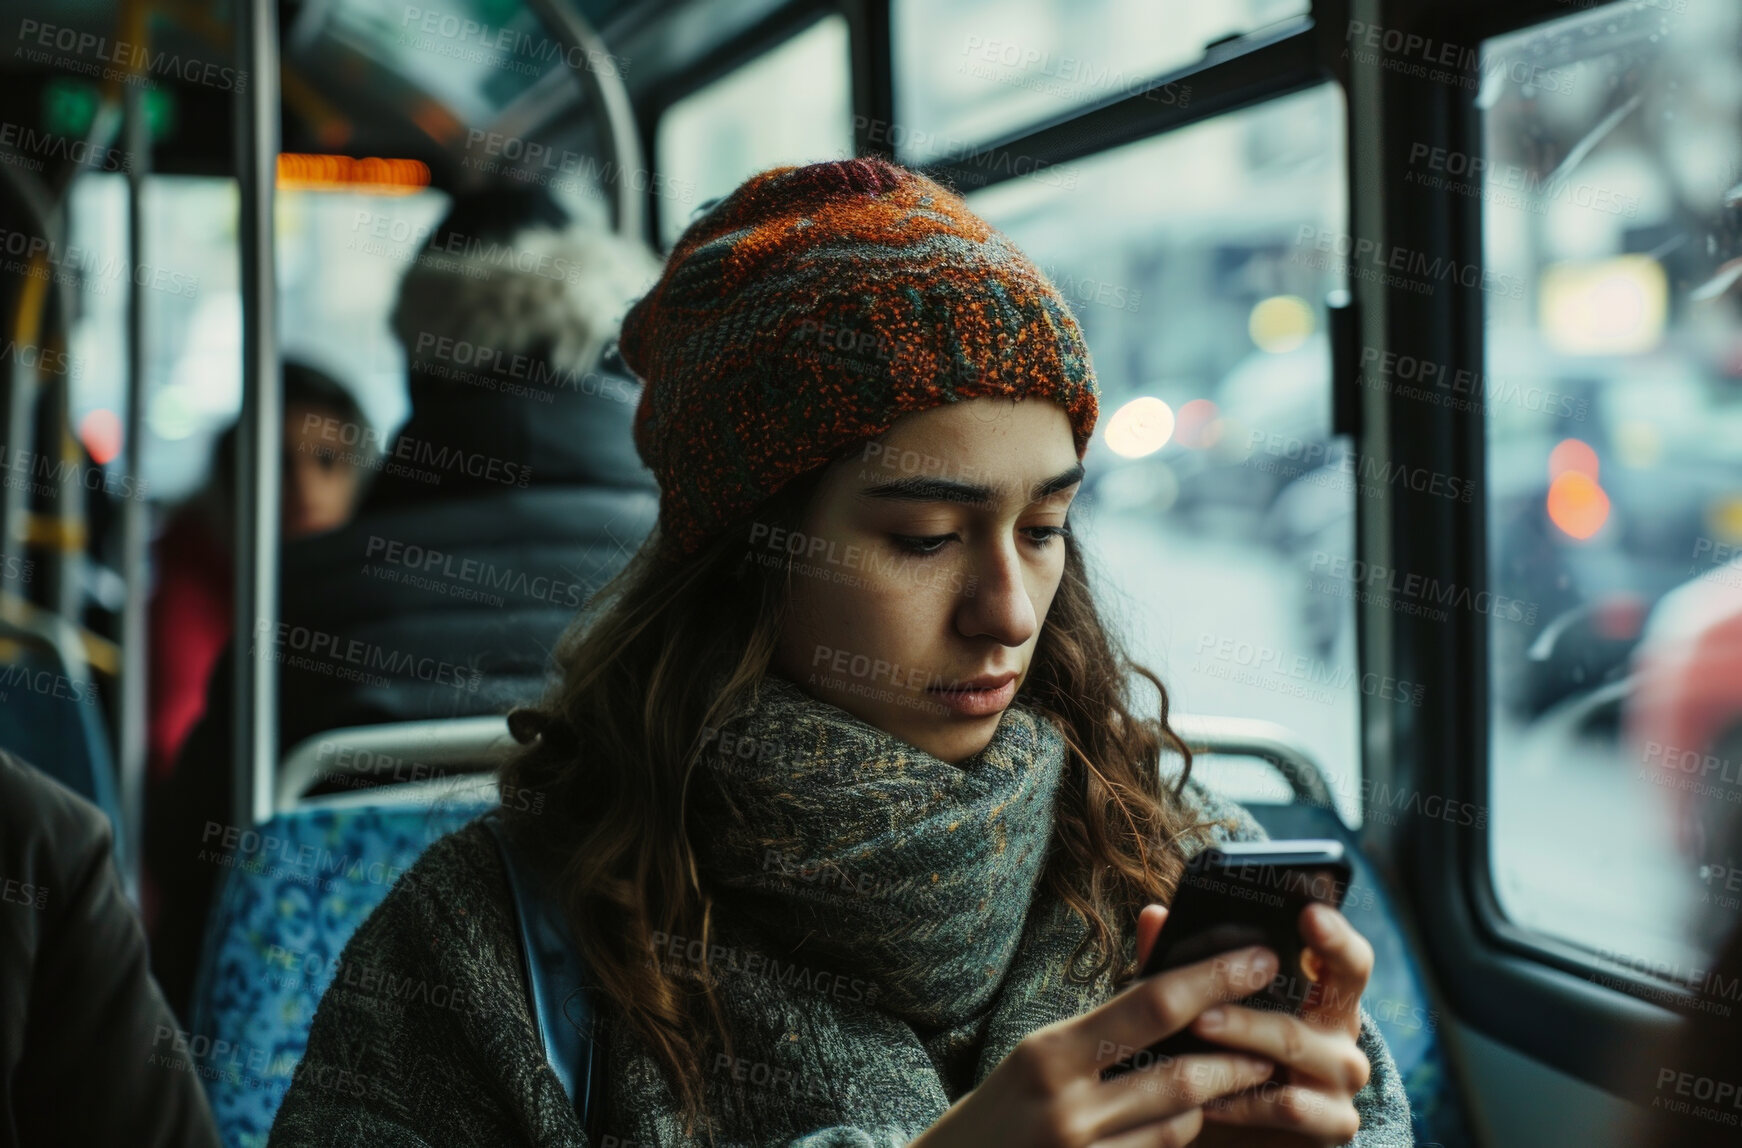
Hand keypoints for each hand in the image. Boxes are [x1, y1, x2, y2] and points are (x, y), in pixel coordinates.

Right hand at [910, 906, 1278, 1147]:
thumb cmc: (1000, 1112)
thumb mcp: (1038, 1056)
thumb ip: (1106, 1020)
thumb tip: (1168, 964)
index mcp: (1049, 1053)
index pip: (1151, 1004)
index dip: (1215, 979)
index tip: (1260, 959)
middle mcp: (1065, 1106)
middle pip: (1180, 1074)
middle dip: (1236, 1056)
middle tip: (1272, 1040)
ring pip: (1179, 1125)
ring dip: (1211, 1103)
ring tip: (1233, 1081)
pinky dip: (1178, 1136)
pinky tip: (1187, 1122)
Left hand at [1185, 903, 1376, 1146]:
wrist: (1230, 1138)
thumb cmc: (1220, 1059)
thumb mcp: (1200, 1011)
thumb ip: (1182, 967)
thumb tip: (1153, 915)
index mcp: (1322, 991)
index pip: (1346, 955)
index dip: (1334, 933)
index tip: (1308, 912)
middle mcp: (1342, 1029)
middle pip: (1337, 989)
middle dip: (1276, 972)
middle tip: (1237, 962)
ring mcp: (1344, 1077)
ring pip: (1295, 1043)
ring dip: (1244, 1032)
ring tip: (1199, 1024)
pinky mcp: (1335, 1123)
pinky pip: (1291, 1105)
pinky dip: (1247, 1100)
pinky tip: (1211, 1099)